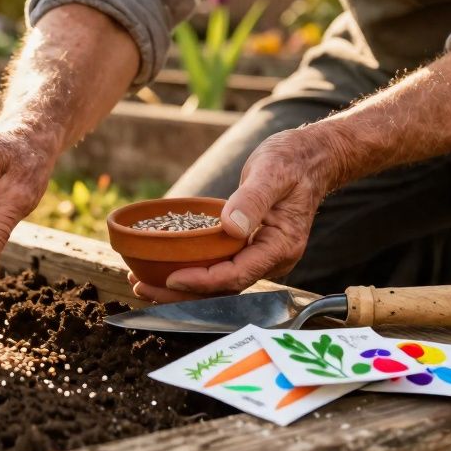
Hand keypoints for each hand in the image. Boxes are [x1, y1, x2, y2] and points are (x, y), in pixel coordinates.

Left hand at [131, 127, 341, 302]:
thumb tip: (231, 226)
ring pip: (217, 282)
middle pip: (223, 288)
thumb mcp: (272, 172)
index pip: (237, 274)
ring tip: (141, 282)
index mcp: (280, 246)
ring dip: (180, 286)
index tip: (172, 279)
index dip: (203, 281)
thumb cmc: (292, 162)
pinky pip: (217, 267)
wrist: (309, 158)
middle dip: (182, 293)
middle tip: (142, 288)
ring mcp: (259, 255)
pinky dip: (190, 270)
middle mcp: (270, 258)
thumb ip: (253, 199)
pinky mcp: (247, 248)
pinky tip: (161, 266)